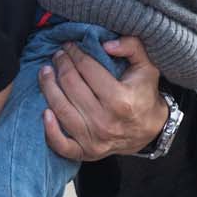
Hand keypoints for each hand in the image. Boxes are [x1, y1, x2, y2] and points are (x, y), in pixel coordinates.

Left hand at [39, 35, 167, 161]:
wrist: (151, 131)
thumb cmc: (145, 96)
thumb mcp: (148, 68)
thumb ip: (132, 47)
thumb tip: (106, 44)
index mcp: (121, 100)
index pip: (88, 69)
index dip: (75, 53)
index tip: (70, 45)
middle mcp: (105, 121)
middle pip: (71, 86)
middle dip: (61, 65)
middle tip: (58, 55)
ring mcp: (94, 139)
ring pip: (61, 109)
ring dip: (48, 87)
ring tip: (45, 71)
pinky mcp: (86, 152)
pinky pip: (61, 145)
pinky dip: (49, 130)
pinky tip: (44, 112)